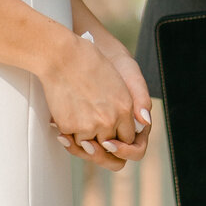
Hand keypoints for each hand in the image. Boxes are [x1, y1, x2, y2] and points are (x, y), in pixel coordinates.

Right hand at [51, 36, 152, 172]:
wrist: (63, 57)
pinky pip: (71, 141)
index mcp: (125, 108)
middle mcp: (110, 120)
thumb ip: (128, 106)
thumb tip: (142, 124)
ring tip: (77, 125)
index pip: (128, 138)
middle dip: (103, 148)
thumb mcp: (117, 82)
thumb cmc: (88, 63)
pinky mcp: (70, 127)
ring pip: (89, 147)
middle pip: (110, 148)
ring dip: (83, 139)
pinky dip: (67, 135)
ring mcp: (89, 125)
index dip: (119, 140)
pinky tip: (63, 123)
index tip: (110, 137)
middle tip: (93, 143)